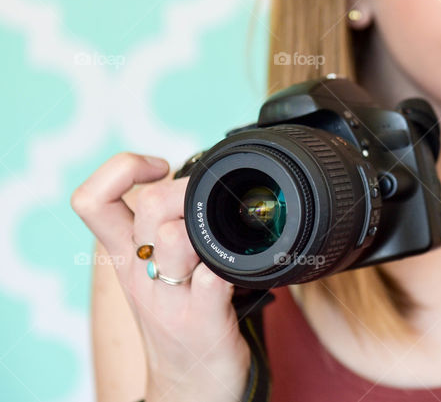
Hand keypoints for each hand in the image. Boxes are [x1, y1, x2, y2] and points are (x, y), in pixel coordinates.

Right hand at [72, 153, 250, 401]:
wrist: (188, 391)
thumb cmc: (180, 321)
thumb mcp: (154, 273)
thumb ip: (162, 229)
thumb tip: (192, 180)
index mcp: (126, 257)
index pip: (92, 200)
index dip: (120, 169)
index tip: (158, 170)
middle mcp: (141, 274)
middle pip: (148, 208)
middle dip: (185, 191)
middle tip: (207, 204)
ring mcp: (170, 298)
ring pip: (175, 238)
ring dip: (204, 228)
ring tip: (219, 242)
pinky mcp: (203, 321)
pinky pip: (214, 277)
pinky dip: (230, 265)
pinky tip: (240, 268)